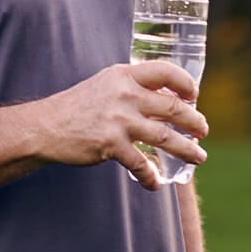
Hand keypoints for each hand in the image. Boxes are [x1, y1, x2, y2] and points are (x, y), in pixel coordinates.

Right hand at [34, 61, 208, 190]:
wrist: (48, 125)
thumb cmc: (79, 105)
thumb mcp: (106, 84)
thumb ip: (132, 87)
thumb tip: (166, 96)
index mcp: (123, 75)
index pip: (163, 71)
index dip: (185, 82)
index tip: (194, 94)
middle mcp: (124, 94)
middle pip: (172, 106)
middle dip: (194, 121)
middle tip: (203, 129)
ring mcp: (118, 120)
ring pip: (165, 136)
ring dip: (187, 149)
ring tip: (199, 157)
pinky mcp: (111, 145)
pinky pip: (141, 164)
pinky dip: (152, 175)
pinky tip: (156, 181)